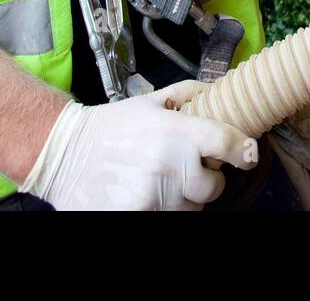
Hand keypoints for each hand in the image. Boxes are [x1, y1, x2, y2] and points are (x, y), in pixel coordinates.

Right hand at [19, 79, 255, 209]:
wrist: (64, 154)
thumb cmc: (109, 127)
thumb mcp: (150, 100)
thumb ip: (189, 94)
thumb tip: (220, 91)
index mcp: (175, 131)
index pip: (228, 143)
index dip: (243, 150)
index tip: (245, 154)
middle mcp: (168, 164)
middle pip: (213, 186)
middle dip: (207, 179)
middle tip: (189, 169)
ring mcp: (154, 195)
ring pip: (192, 207)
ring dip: (185, 197)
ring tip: (162, 180)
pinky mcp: (139, 214)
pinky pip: (168, 218)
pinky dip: (164, 209)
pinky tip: (148, 193)